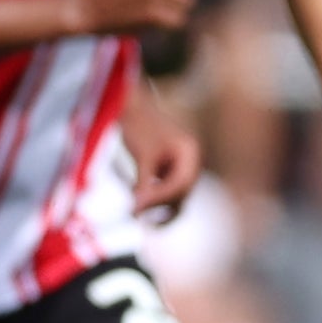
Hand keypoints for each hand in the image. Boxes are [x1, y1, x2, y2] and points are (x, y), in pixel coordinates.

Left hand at [123, 89, 203, 220]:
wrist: (131, 107)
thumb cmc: (140, 125)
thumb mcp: (143, 157)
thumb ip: (145, 184)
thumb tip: (138, 210)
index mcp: (190, 153)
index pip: (181, 184)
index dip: (161, 198)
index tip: (139, 207)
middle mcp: (190, 161)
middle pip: (181, 192)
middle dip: (160, 205)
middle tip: (138, 216)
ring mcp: (180, 165)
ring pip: (174, 194)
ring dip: (157, 205)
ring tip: (137, 213)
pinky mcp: (168, 167)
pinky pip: (165, 188)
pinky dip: (152, 195)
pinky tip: (137, 199)